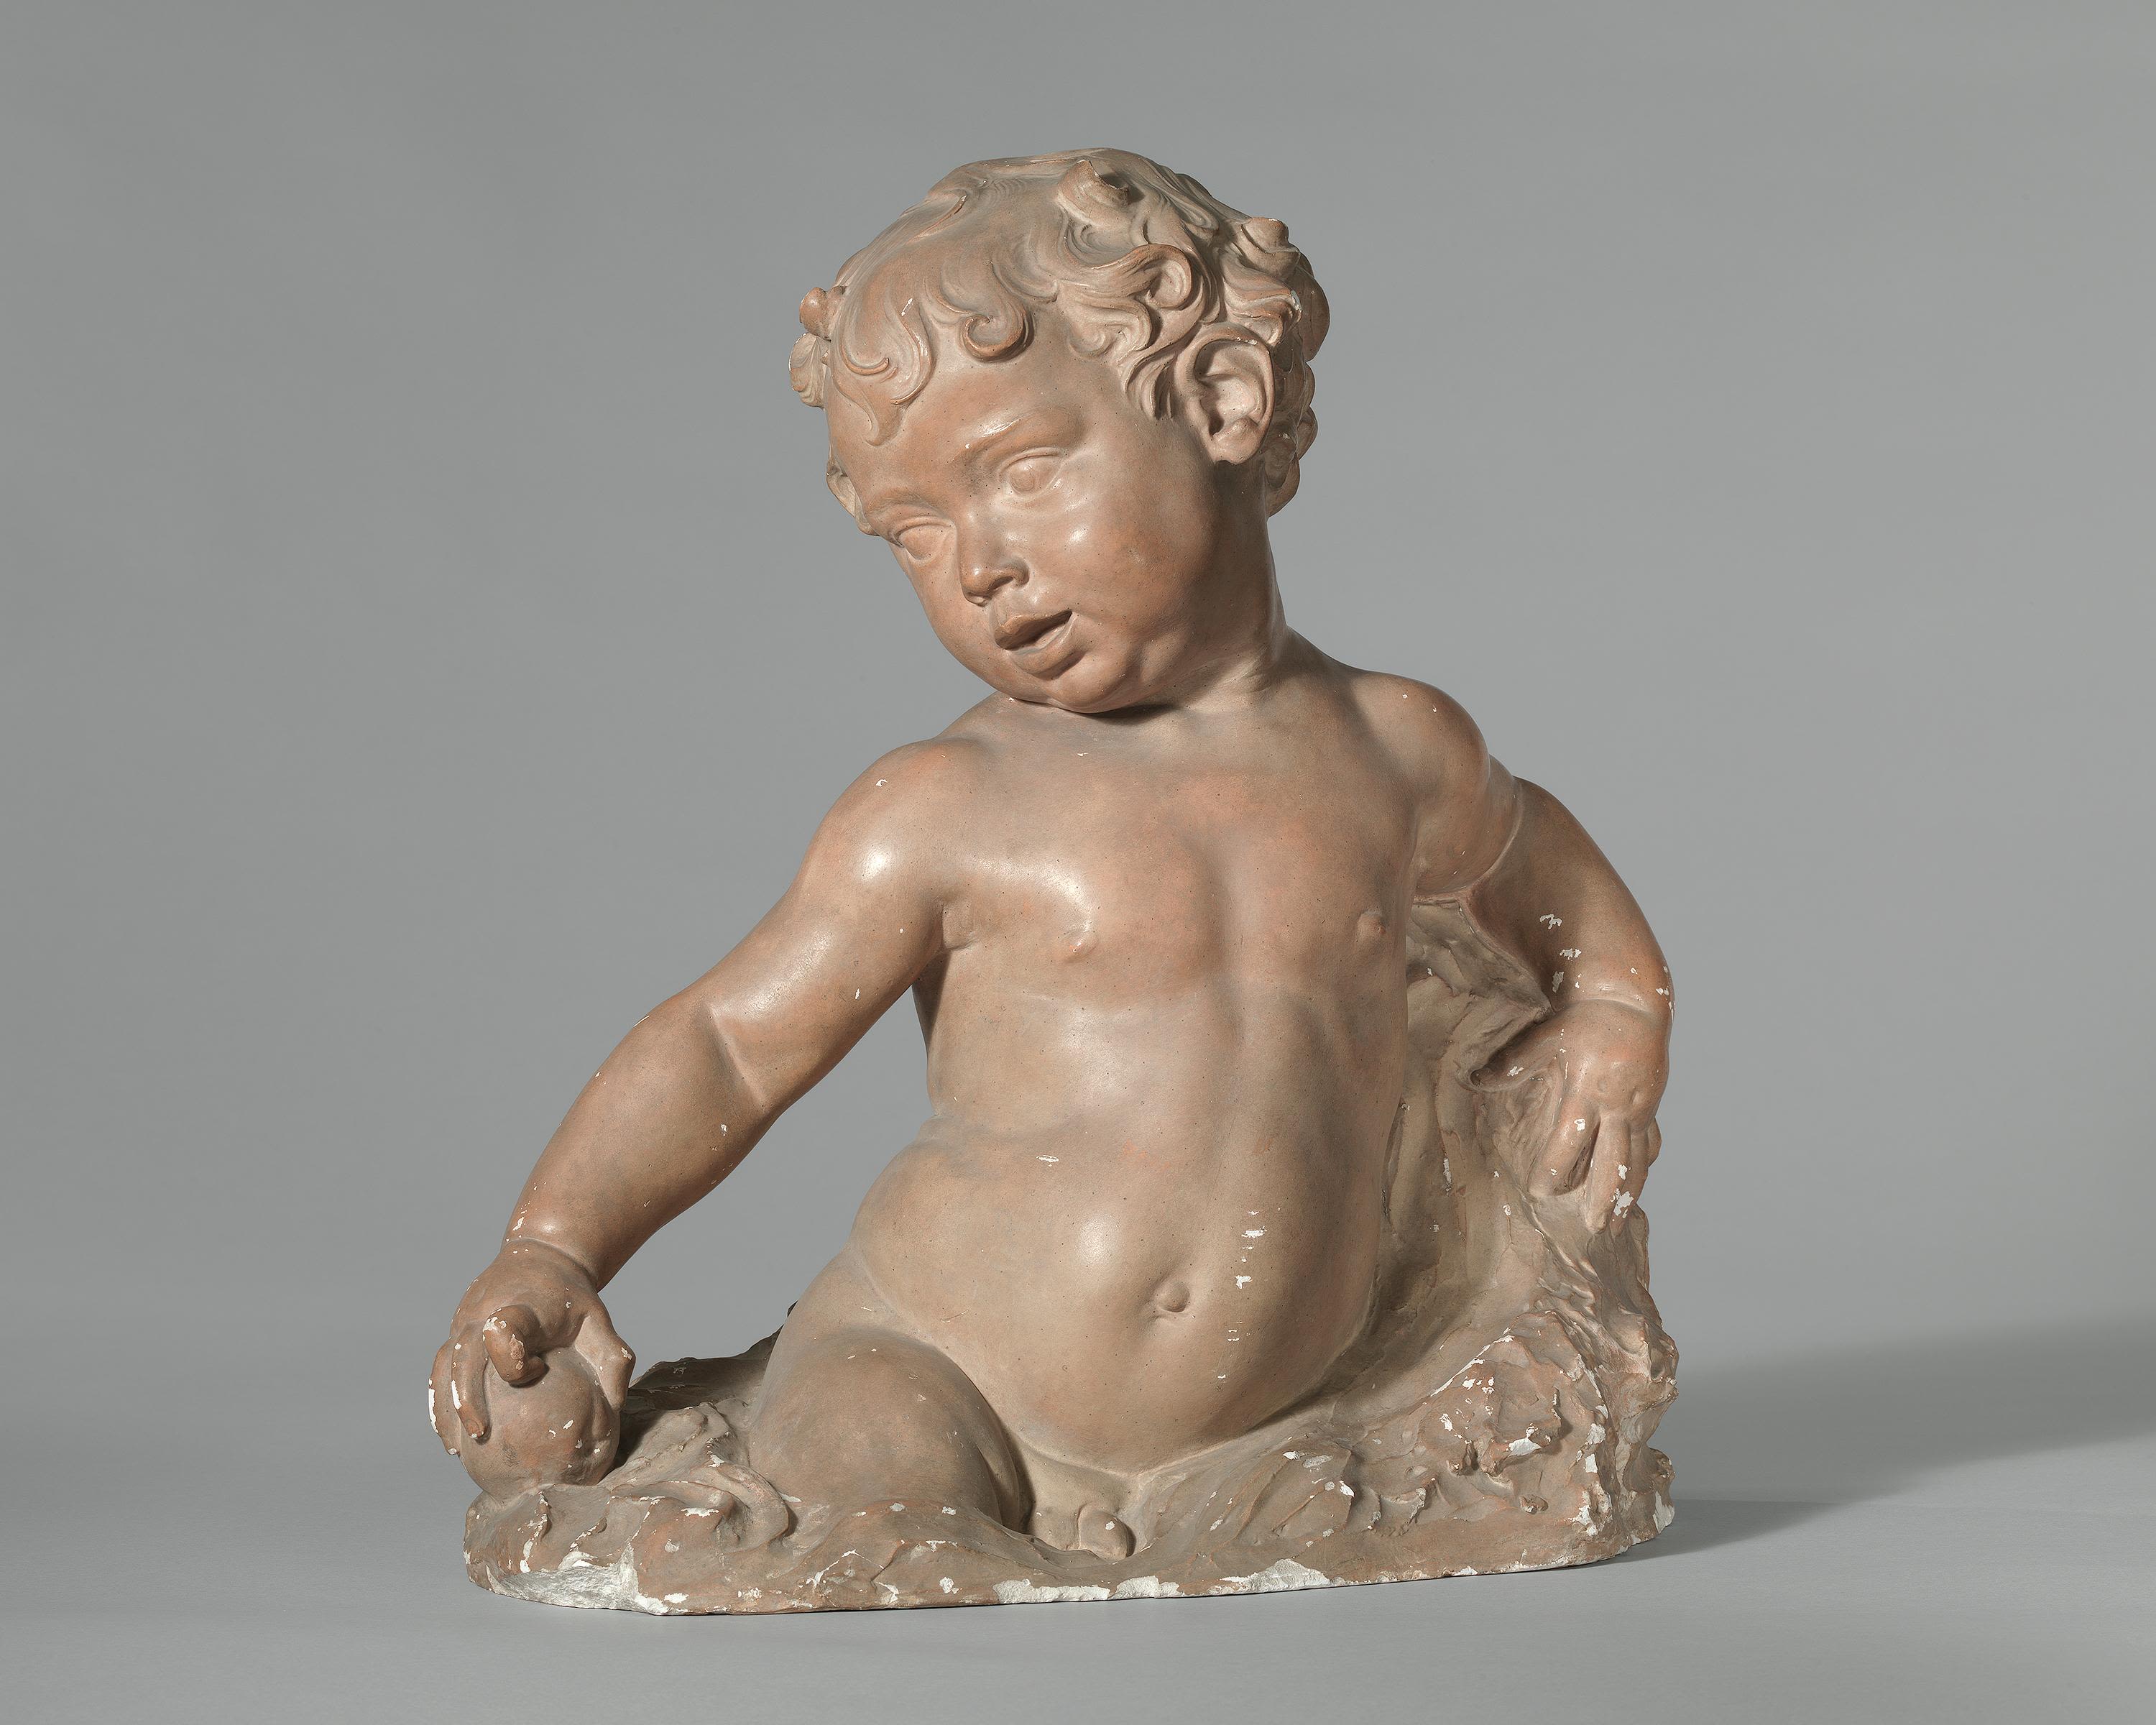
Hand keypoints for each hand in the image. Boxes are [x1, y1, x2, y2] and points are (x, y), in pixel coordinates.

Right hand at [429, 1238, 634, 1454]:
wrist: (541, 1258)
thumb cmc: (572, 1299)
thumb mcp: (598, 1322)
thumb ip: (612, 1360)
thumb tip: (615, 1406)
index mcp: (522, 1306)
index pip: (503, 1328)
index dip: (512, 1356)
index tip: (539, 1367)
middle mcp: (485, 1311)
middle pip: (464, 1352)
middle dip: (467, 1394)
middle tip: (479, 1434)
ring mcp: (466, 1320)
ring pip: (445, 1362)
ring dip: (447, 1404)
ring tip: (458, 1447)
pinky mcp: (456, 1330)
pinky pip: (441, 1366)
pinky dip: (440, 1399)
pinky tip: (450, 1435)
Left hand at [1471, 999, 1666, 1231]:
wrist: (1634, 1003)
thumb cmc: (1586, 1019)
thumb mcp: (1547, 1035)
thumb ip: (1514, 1062)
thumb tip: (1474, 1078)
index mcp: (1587, 1090)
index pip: (1570, 1139)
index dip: (1557, 1168)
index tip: (1542, 1192)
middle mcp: (1616, 1105)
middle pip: (1611, 1161)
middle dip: (1602, 1198)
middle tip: (1593, 1230)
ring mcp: (1639, 1108)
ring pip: (1635, 1160)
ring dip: (1625, 1194)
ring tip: (1615, 1225)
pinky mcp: (1651, 1106)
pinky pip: (1649, 1144)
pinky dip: (1640, 1170)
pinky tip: (1633, 1190)